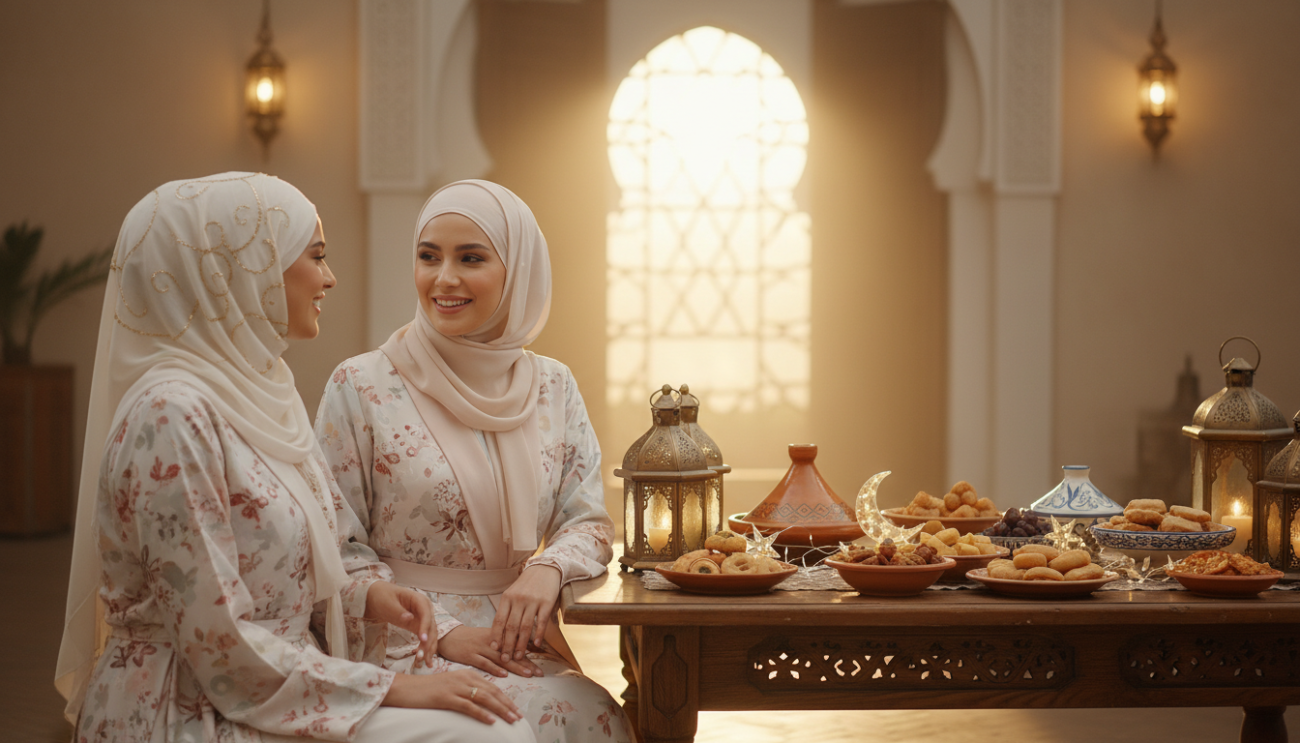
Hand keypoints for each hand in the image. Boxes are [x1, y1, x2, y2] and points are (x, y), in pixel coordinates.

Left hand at [366, 581, 436, 667]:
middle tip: (421, 658)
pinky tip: (421, 660)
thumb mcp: (387, 603)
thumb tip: (409, 618)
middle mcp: (425, 610)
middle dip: (428, 643)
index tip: (423, 640)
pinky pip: (424, 639)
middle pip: (431, 627)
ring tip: (424, 663)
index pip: (426, 614)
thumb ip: (398, 611)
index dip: (425, 627)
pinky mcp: (417, 627)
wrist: (377, 597)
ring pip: (430, 635)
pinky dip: (424, 649)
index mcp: (420, 600)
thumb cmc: (382, 596)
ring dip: (429, 649)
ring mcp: (422, 619)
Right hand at [382, 670, 521, 724]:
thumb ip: (469, 689)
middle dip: (508, 705)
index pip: (493, 686)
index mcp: (468, 673)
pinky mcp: (446, 697)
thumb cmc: (429, 689)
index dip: (507, 698)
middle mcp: (464, 678)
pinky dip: (481, 714)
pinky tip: (491, 721)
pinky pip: (468, 706)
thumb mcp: (453, 685)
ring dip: (500, 710)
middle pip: (492, 692)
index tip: (517, 709)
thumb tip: (485, 701)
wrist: (407, 688)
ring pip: (484, 698)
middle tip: (519, 716)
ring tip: (511, 719)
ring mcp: (456, 687)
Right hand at [440, 625, 544, 678]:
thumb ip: (502, 644)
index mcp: (497, 636)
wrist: (448, 636)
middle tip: (539, 673)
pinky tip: (503, 674)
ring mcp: (480, 648)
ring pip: (501, 657)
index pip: (515, 646)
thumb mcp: (488, 638)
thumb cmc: (470, 638)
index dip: (528, 656)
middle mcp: (491, 641)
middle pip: (511, 652)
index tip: (540, 666)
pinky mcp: (469, 655)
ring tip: (527, 674)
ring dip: (515, 666)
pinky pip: (483, 662)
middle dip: (526, 663)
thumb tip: (519, 651)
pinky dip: (494, 668)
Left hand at [489, 564, 560, 663]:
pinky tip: (536, 644)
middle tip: (505, 659)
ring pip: (525, 627)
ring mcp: (533, 601)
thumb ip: (507, 610)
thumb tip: (499, 632)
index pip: (499, 619)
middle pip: (511, 626)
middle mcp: (519, 599)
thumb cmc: (527, 584)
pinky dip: (539, 634)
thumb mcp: (512, 593)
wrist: (545, 569)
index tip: (494, 648)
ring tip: (519, 656)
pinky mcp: (547, 602)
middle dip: (507, 645)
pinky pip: (541, 622)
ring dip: (521, 644)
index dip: (496, 635)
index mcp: (507, 597)